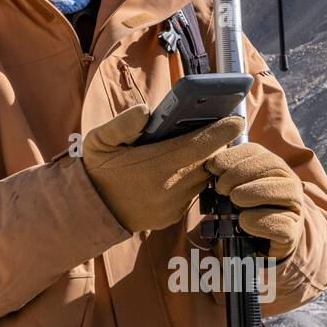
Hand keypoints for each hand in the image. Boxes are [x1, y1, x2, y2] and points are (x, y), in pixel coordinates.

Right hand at [82, 104, 244, 233]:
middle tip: (211, 127)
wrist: (91, 211)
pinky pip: (192, 193)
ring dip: (203, 162)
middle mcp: (171, 187)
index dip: (222, 131)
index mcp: (157, 165)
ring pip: (203, 177)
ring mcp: (174, 205)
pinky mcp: (173, 216)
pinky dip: (191, 179)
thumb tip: (146, 110)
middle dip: (213, 144)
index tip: (235, 119)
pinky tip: (178, 169)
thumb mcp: (99, 141)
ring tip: (195, 146)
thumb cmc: (98, 170)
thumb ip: (121, 124)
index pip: (201, 145)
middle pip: (208, 161)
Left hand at [204, 142, 305, 258]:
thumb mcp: (232, 189)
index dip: (233, 156)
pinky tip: (244, 222)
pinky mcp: (292, 232)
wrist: (260, 243)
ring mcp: (295, 207)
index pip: (256, 151)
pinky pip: (282, 223)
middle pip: (272, 165)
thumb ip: (224, 176)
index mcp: (272, 167)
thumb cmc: (244, 210)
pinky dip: (261, 221)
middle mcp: (288, 182)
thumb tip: (209, 167)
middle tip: (222, 188)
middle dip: (241, 173)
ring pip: (285, 190)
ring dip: (255, 192)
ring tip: (235, 200)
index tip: (213, 167)